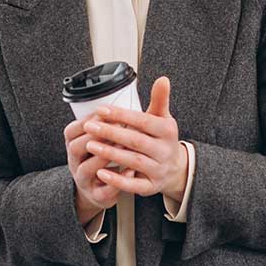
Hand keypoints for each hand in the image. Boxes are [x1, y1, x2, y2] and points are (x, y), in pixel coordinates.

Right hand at [65, 112, 134, 217]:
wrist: (101, 188)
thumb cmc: (105, 157)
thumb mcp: (103, 137)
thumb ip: (113, 118)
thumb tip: (133, 93)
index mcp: (74, 145)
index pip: (72, 130)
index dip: (87, 121)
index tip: (105, 113)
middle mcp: (75, 162)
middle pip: (75, 148)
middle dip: (94, 136)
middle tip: (116, 127)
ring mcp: (84, 180)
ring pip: (86, 169)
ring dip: (102, 157)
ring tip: (120, 146)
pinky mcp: (97, 196)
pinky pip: (103, 191)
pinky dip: (116, 182)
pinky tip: (129, 171)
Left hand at [82, 76, 187, 199]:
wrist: (175, 169)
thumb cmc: (162, 139)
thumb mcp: (163, 118)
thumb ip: (159, 100)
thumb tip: (163, 79)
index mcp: (167, 131)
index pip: (143, 121)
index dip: (121, 115)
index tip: (101, 109)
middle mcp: (165, 151)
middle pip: (136, 141)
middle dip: (111, 133)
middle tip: (90, 126)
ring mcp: (159, 170)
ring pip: (133, 162)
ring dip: (111, 153)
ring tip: (90, 145)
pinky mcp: (152, 187)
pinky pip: (134, 185)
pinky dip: (117, 180)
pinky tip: (100, 172)